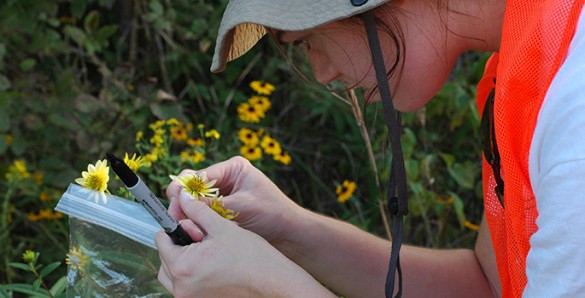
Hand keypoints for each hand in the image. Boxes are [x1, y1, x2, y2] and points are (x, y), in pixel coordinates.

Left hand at [156, 195, 332, 296]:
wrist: (274, 283)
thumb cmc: (252, 256)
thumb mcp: (222, 227)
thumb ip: (197, 210)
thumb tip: (182, 196)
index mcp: (182, 266)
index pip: (162, 240)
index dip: (177, 227)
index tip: (194, 225)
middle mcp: (181, 288)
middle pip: (165, 259)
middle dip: (179, 245)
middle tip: (203, 239)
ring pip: (172, 276)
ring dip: (183, 262)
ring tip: (207, 253)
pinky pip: (186, 287)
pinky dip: (192, 276)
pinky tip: (213, 266)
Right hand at [166, 156, 306, 247]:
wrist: (289, 234)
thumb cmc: (273, 215)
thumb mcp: (242, 207)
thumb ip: (213, 204)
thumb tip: (182, 201)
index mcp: (233, 168)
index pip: (200, 175)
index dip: (185, 188)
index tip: (175, 201)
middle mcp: (225, 179)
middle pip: (192, 186)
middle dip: (182, 201)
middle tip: (175, 217)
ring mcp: (221, 196)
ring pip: (193, 202)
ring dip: (186, 214)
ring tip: (185, 228)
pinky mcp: (220, 212)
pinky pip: (200, 215)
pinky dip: (195, 222)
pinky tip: (193, 232)